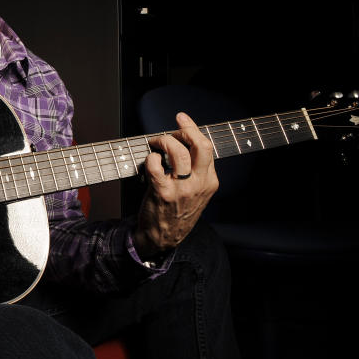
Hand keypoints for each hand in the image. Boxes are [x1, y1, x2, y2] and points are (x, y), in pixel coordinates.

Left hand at [134, 112, 218, 257]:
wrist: (164, 238)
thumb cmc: (177, 212)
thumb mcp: (197, 193)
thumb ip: (196, 171)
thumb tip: (183, 143)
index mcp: (209, 182)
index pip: (207, 147)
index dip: (193, 130)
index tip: (182, 120)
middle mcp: (198, 184)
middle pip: (200, 146)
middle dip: (185, 129)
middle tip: (173, 127)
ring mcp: (181, 188)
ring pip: (178, 152)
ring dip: (164, 140)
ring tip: (156, 142)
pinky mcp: (163, 192)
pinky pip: (156, 165)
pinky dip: (151, 157)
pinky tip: (150, 160)